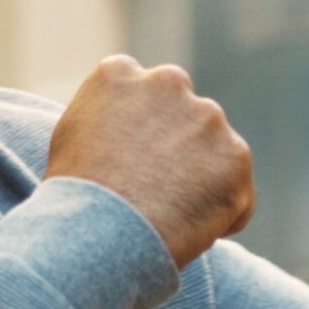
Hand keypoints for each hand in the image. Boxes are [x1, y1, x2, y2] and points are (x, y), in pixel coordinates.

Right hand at [46, 56, 255, 269]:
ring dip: (203, 177)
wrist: (98, 234)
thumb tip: (126, 120)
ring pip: (215, 150)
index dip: (142, 127)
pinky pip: (238, 189)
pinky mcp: (236, 155)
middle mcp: (168, 83)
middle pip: (185, 114)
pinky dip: (223, 210)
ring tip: (168, 215)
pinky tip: (190, 230)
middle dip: (180, 145)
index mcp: (120, 74)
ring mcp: (207, 118)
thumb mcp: (70, 139)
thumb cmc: (71, 198)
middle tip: (157, 188)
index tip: (134, 157)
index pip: (142, 89)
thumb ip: (106, 116)